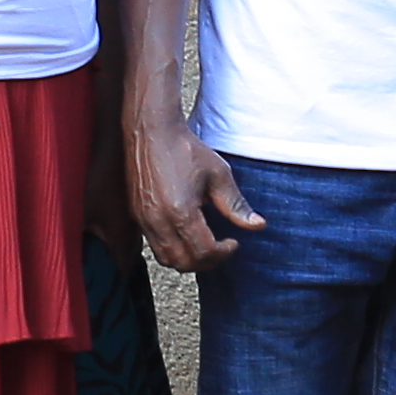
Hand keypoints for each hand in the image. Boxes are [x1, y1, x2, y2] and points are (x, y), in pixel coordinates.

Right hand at [132, 128, 261, 277]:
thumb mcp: (218, 175)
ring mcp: (144, 220)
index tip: (234, 242)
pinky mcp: (137, 215)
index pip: (203, 252)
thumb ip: (236, 205)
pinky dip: (173, 249)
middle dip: (207, 261)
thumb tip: (258, 225)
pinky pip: (154, 246)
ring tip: (206, 244)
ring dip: (188, 259)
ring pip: (166, 258)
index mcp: (180, 212)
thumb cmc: (186, 150)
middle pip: (183, 263)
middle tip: (222, 248)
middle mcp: (158, 221)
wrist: (152, 132)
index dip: (223, 253)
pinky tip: (187, 234)